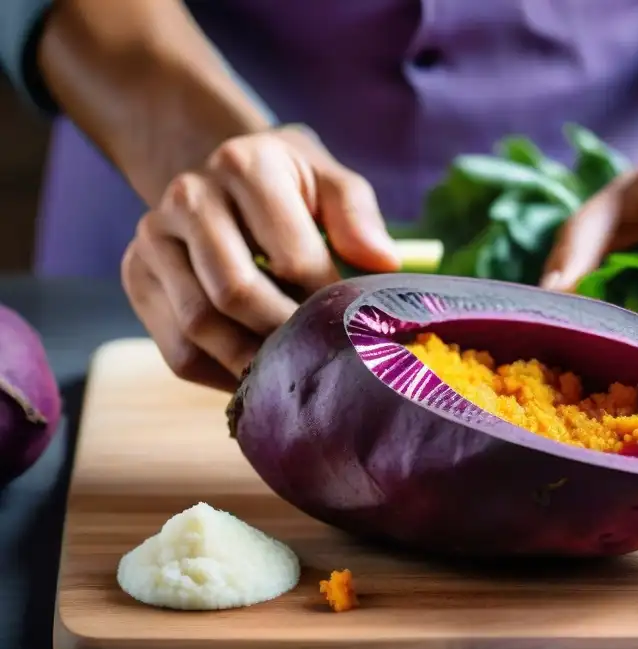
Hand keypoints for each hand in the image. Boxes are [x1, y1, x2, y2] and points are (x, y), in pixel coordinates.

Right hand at [121, 125, 399, 390]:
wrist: (221, 179)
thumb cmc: (290, 188)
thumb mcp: (329, 183)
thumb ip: (357, 216)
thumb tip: (383, 263)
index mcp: (244, 165)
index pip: (292, 257)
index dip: (327, 302)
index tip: (353, 327)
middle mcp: (188, 196)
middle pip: (236, 294)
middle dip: (285, 337)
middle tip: (321, 362)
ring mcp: (153, 236)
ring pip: (200, 327)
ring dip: (252, 363)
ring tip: (292, 375)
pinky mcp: (135, 275)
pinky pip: (176, 350)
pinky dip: (220, 375)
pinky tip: (257, 376)